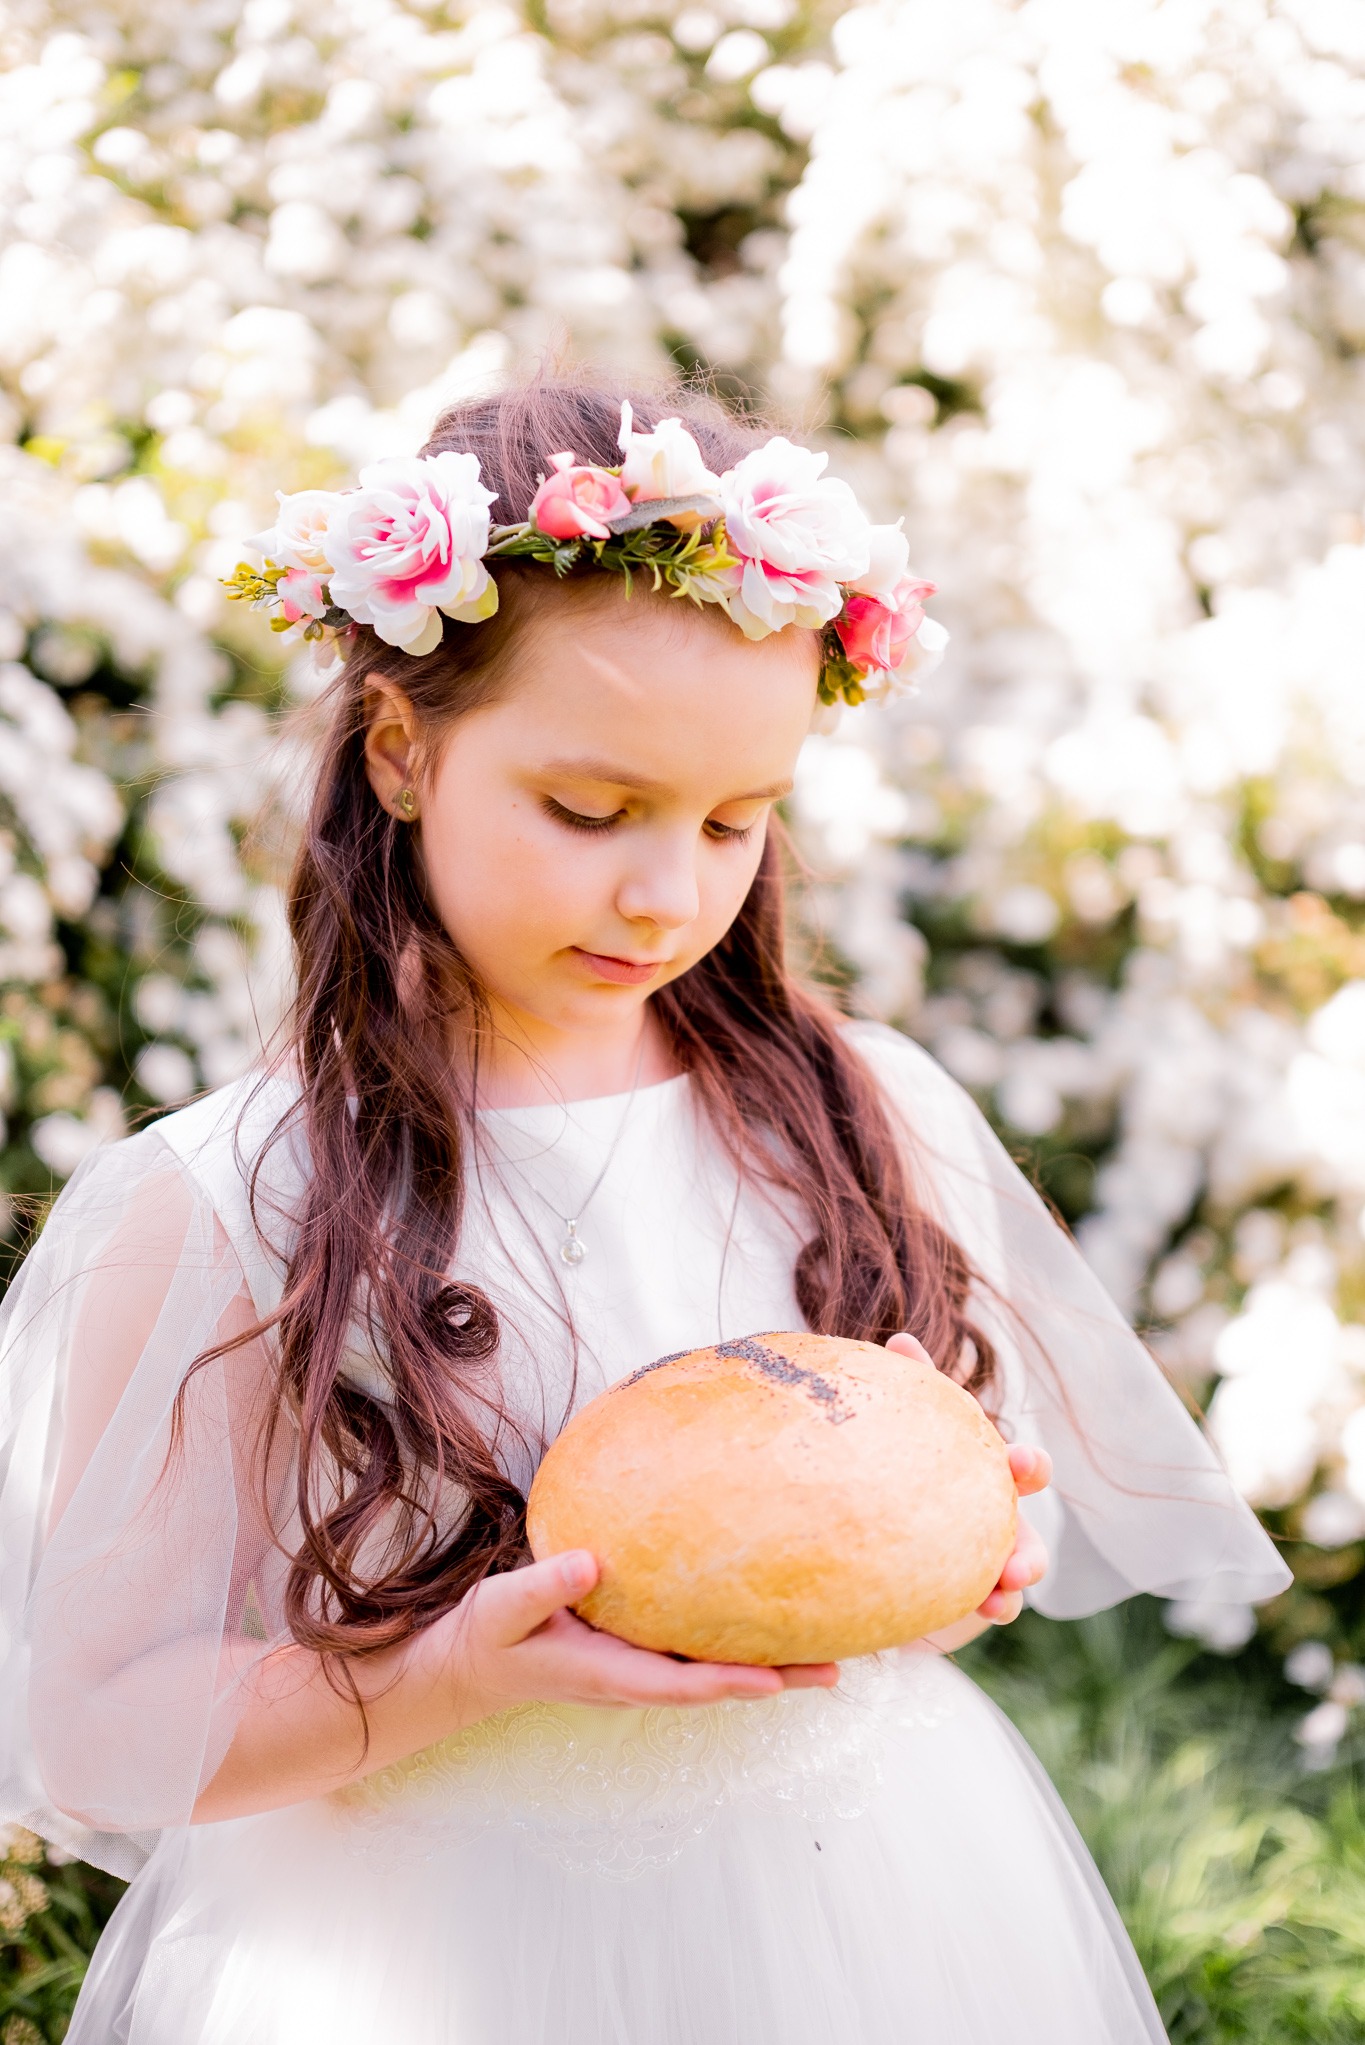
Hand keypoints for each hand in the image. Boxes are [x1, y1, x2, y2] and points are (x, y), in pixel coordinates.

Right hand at [432, 1551, 839, 1721]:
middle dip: (773, 1680)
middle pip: (714, 1687)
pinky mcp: (634, 1654)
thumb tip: (592, 1563)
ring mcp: (636, 1672)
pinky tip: (760, 1626)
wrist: (469, 1666)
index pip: (679, 1684)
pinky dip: (733, 1648)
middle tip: (835, 1670)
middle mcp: (632, 1681)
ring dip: (766, 1668)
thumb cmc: (489, 1634)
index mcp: (606, 1675)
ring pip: (710, 1674)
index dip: (728, 1682)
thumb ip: (545, 1585)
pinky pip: (693, 1655)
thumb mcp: (505, 1607)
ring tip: (823, 1652)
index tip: (776, 1680)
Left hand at [885, 1332, 1051, 1627]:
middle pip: (1025, 1537)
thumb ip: (914, 1384)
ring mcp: (986, 1558)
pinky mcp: (962, 1591)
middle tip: (1018, 1565)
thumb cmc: (915, 1456)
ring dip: (1008, 1593)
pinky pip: (979, 1606)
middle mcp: (997, 1518)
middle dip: (1027, 1552)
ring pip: (1009, 1579)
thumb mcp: (914, 1421)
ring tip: (998, 1602)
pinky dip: (986, 1608)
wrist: (889, 1514)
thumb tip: (902, 1340)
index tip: (1024, 1466)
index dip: (1028, 1467)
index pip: (1021, 1470)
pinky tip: (979, 1613)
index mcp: (989, 1474)